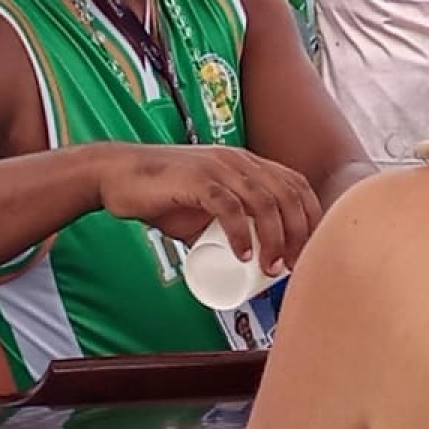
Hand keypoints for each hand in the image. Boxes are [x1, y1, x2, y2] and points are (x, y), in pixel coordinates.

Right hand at [95, 144, 322, 275]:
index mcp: (247, 163)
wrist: (117, 176)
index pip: (295, 185)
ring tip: (270, 267)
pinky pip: (227, 206)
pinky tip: (243, 255)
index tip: (311, 251)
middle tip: (292, 267)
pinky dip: (240, 233)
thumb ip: (228, 223)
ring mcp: (217, 167)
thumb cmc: (162, 193)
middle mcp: (238, 160)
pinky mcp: (195, 179)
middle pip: (286, 195)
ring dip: (274, 238)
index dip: (311, 217)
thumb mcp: (205, 207)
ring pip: (263, 201)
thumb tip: (252, 258)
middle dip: (299, 234)